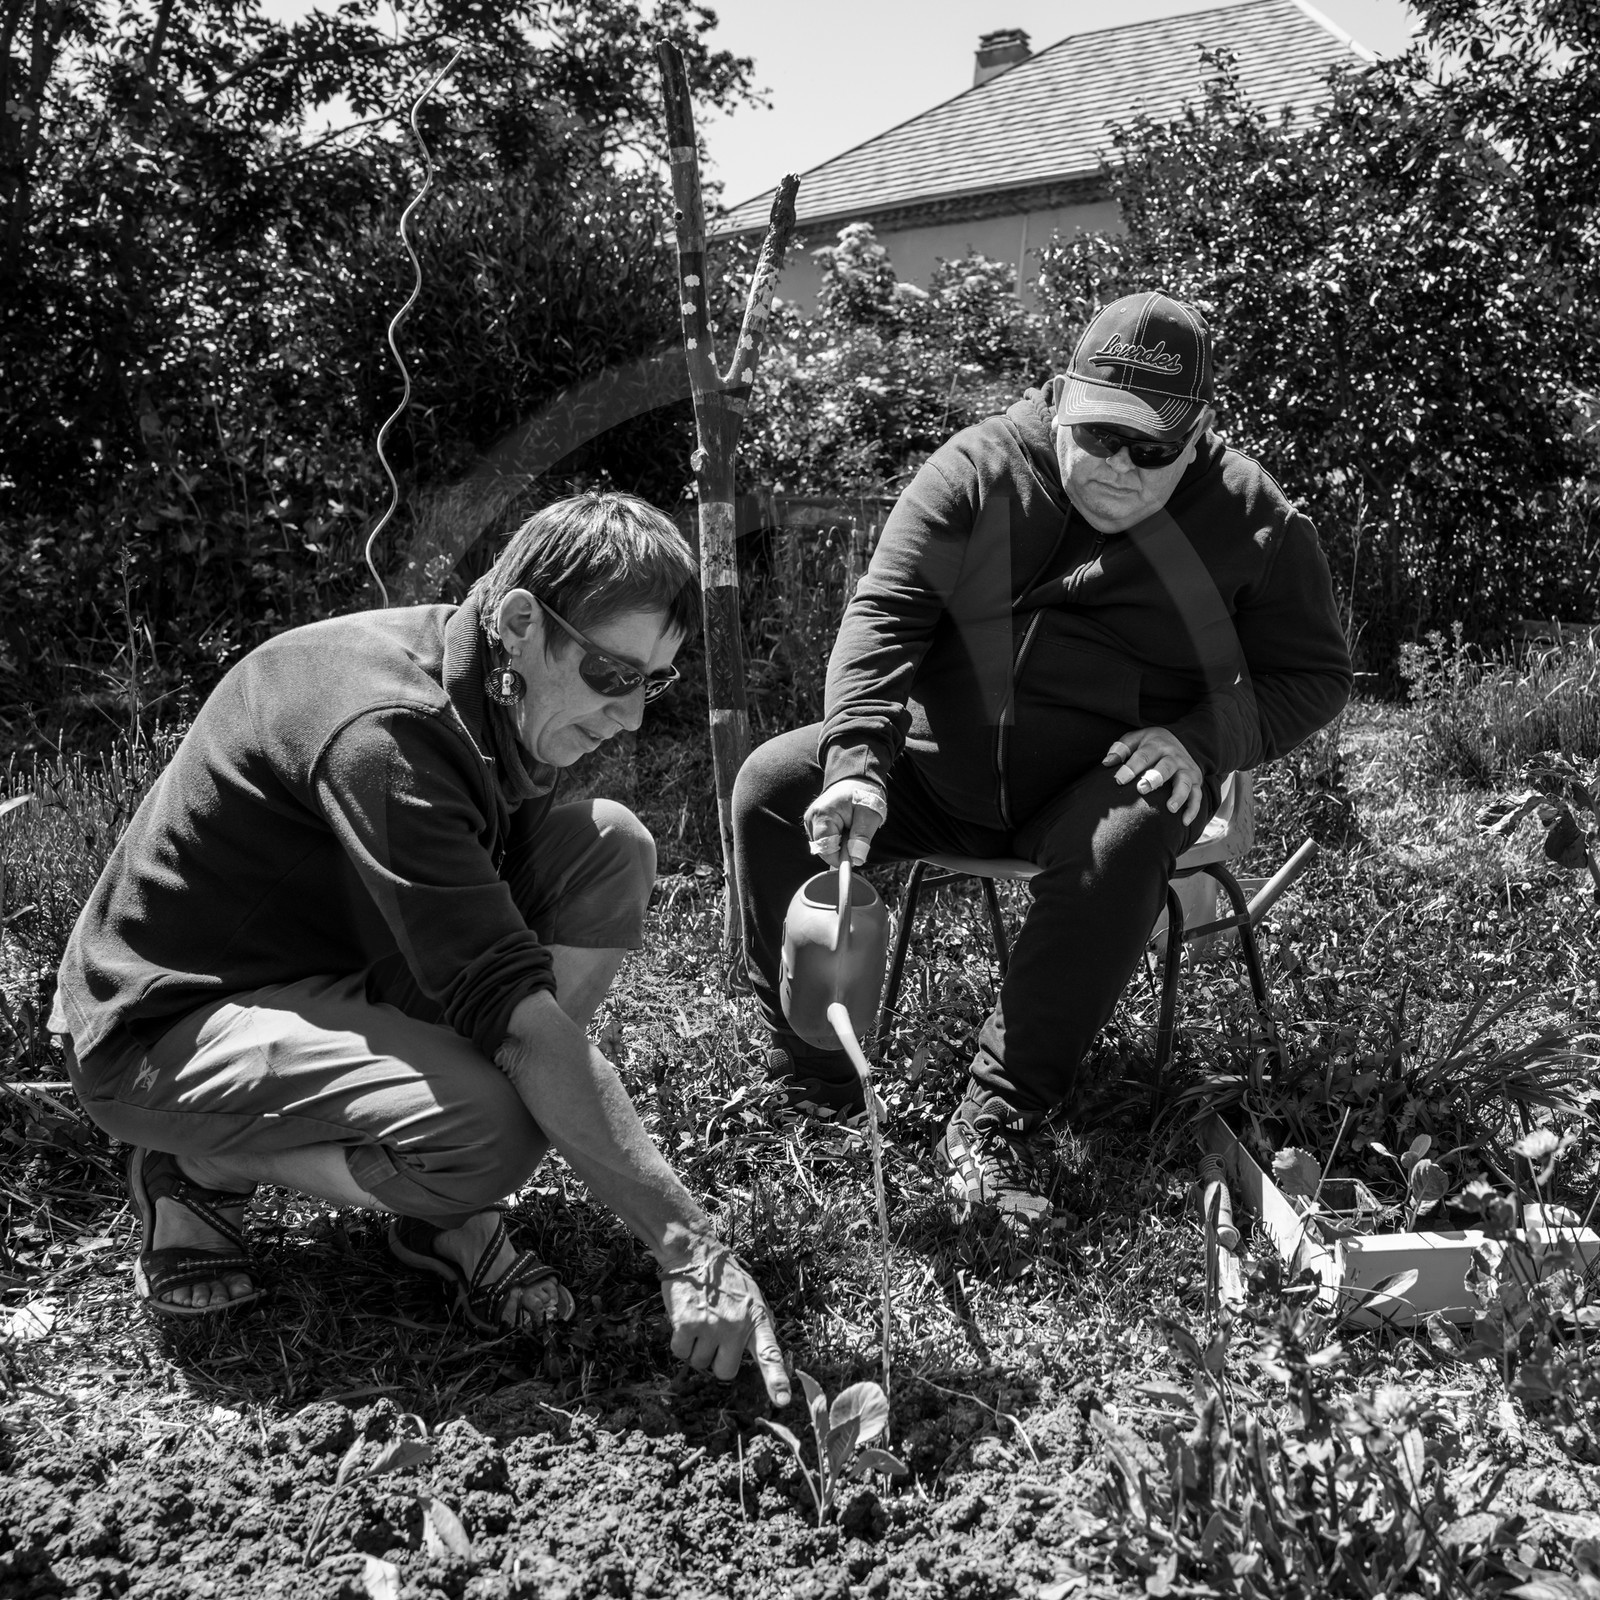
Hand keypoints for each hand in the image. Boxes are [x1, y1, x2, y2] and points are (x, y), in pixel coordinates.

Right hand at [659, 1243, 790, 1406]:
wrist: (697, 1254)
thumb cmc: (726, 1280)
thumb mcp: (752, 1298)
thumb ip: (758, 1327)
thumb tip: (767, 1357)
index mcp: (756, 1319)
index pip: (770, 1354)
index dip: (776, 1379)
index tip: (782, 1401)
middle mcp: (736, 1325)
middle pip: (725, 1372)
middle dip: (717, 1360)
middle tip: (714, 1335)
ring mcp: (712, 1325)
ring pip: (700, 1364)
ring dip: (697, 1348)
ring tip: (701, 1320)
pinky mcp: (687, 1324)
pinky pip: (681, 1353)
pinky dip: (680, 1342)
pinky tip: (685, 1319)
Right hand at [802, 780, 886, 867]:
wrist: (856, 779)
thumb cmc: (864, 794)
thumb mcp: (869, 815)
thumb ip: (862, 838)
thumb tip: (856, 859)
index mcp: (822, 815)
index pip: (826, 850)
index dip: (842, 857)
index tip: (857, 851)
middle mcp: (811, 819)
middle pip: (824, 850)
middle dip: (841, 848)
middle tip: (855, 832)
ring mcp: (810, 821)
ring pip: (824, 846)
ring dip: (840, 843)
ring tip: (851, 827)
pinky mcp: (813, 823)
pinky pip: (825, 840)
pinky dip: (836, 839)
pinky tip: (844, 827)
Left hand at [1104, 728, 1204, 825]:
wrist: (1176, 738)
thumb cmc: (1148, 744)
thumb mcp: (1134, 739)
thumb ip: (1121, 749)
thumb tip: (1107, 763)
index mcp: (1156, 745)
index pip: (1144, 755)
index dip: (1131, 767)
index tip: (1119, 780)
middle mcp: (1174, 756)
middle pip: (1166, 767)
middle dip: (1155, 778)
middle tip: (1142, 789)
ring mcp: (1186, 769)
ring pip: (1185, 782)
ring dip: (1179, 795)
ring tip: (1170, 808)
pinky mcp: (1195, 780)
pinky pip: (1197, 795)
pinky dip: (1193, 808)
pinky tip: (1184, 821)